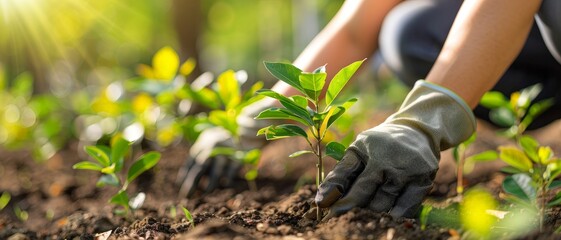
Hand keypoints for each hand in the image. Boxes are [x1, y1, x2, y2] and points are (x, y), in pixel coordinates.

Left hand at [176, 100, 273, 196]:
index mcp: (201, 146)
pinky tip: (225, 184)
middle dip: (194, 182)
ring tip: (207, 192)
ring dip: (211, 183)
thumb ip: (194, 163)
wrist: (241, 126)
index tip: (184, 194)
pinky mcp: (239, 155)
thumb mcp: (204, 148)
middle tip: (190, 197)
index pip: (191, 165)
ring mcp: (226, 151)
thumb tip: (181, 184)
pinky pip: (233, 169)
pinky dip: (228, 178)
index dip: (186, 180)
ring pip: (217, 170)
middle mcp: (212, 148)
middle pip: (201, 166)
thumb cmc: (217, 143)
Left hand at [314, 80, 475, 218]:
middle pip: (367, 199)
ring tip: (368, 206)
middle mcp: (390, 162)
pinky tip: (388, 210)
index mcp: (370, 152)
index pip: (352, 183)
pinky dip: (394, 213)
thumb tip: (322, 201)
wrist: (417, 130)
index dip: (339, 200)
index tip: (327, 212)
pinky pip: (406, 210)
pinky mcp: (425, 182)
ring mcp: (409, 173)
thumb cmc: (380, 143)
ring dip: (373, 211)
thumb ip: (340, 174)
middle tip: (345, 214)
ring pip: (385, 207)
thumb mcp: (358, 150)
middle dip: (355, 208)